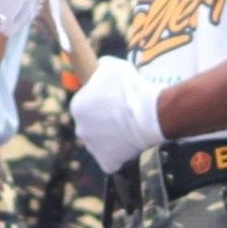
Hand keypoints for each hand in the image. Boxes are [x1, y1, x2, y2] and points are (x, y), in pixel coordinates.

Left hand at [68, 58, 162, 176]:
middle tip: (122, 115)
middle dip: (103, 121)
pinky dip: (118, 155)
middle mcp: (80, 129)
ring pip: (99, 142)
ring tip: (128, 129)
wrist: (150, 113)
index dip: (100, 101)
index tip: (114, 100)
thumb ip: (101, 66)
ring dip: (110, 138)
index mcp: (76, 107)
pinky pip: (110, 159)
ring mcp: (93, 148)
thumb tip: (99, 66)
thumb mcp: (112, 65)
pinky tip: (128, 146)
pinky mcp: (107, 162)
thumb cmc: (131, 88)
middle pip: (91, 124)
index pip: (85, 104)